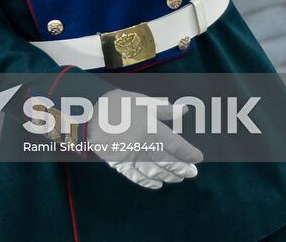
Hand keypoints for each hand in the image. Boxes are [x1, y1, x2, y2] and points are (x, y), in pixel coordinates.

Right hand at [87, 89, 202, 188]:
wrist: (87, 115)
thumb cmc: (116, 104)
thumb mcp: (141, 101)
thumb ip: (163, 109)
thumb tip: (183, 111)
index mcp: (150, 128)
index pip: (175, 145)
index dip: (188, 153)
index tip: (198, 158)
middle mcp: (143, 145)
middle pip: (167, 160)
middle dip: (181, 168)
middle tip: (192, 173)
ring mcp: (131, 157)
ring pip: (154, 171)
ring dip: (168, 176)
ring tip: (178, 178)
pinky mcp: (119, 164)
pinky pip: (136, 176)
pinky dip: (148, 182)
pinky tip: (157, 184)